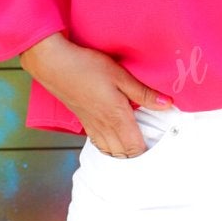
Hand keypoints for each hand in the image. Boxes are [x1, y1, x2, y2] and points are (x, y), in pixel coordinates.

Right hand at [19, 32, 172, 154]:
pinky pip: (99, 144)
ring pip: (111, 152)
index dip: (149, 152)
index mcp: (117, 118)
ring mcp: (92, 126)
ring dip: (124, 153)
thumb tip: (167, 104)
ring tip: (135, 145)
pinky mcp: (83, 122)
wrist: (54, 65)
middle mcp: (105, 127)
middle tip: (152, 146)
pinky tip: (115, 139)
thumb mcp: (120, 76)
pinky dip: (109, 148)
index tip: (161, 146)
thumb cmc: (87, 67)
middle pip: (124, 155)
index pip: (136, 148)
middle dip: (138, 155)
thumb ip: (143, 93)